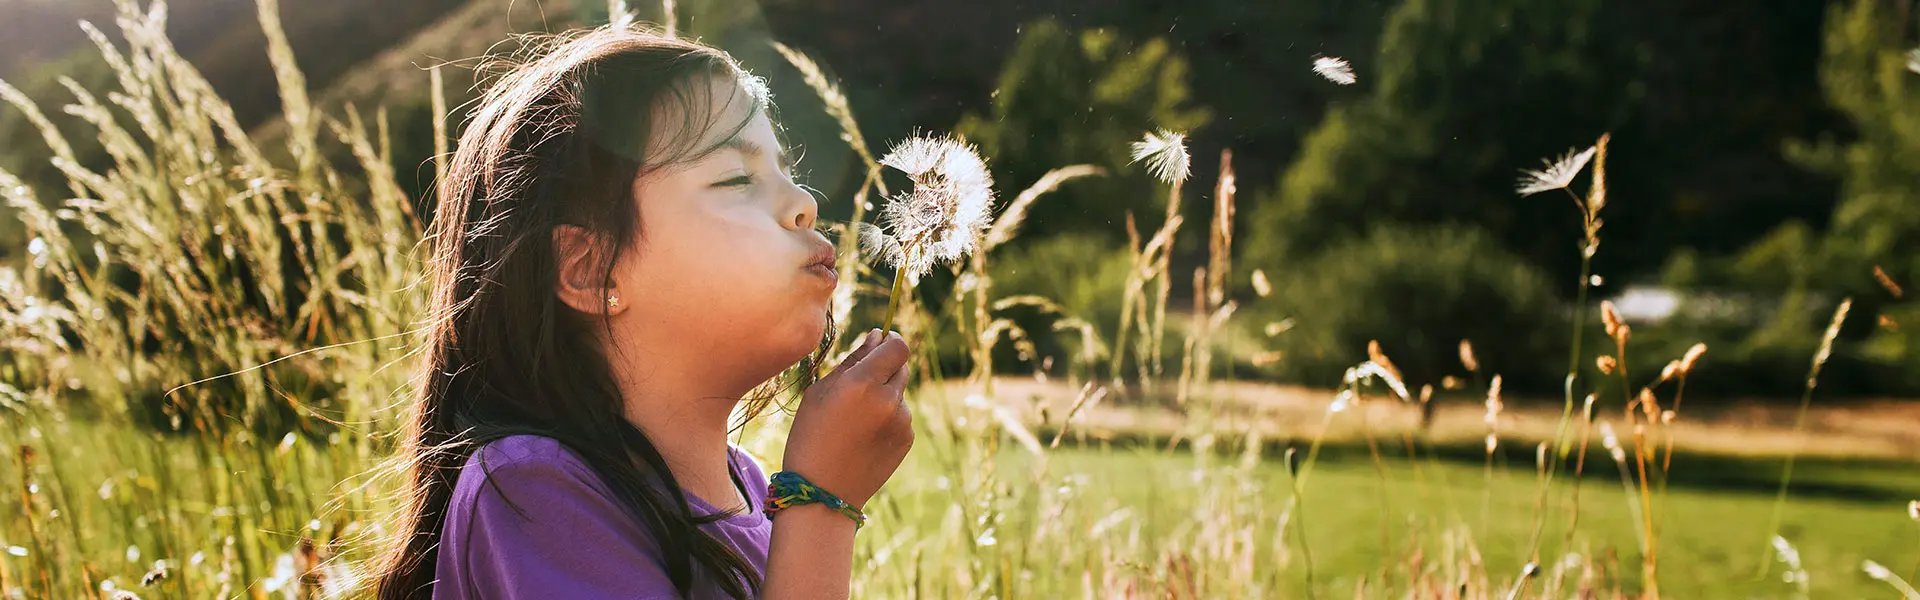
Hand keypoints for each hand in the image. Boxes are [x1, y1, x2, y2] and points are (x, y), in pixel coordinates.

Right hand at [781, 329, 913, 509]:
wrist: (821, 493)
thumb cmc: (810, 437)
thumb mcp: (820, 393)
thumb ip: (852, 360)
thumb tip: (878, 336)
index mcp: (862, 383)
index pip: (897, 346)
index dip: (891, 340)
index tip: (881, 341)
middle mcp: (888, 400)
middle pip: (901, 366)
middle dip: (885, 367)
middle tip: (859, 385)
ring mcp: (901, 421)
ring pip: (899, 392)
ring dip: (884, 395)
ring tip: (855, 421)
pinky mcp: (907, 439)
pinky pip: (901, 416)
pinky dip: (888, 418)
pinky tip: (864, 437)